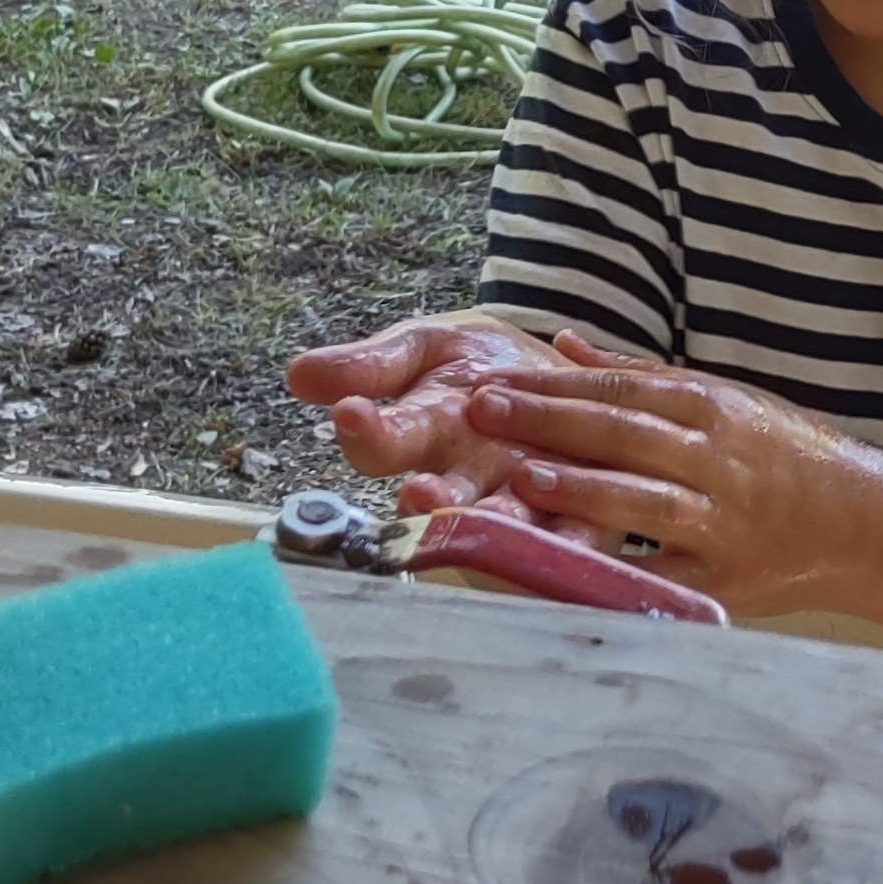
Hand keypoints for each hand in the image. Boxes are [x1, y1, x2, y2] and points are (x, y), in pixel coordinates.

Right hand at [286, 310, 580, 507]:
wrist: (563, 378)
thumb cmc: (484, 366)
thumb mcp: (425, 347)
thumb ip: (372, 364)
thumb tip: (300, 373)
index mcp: (424, 437)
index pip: (382, 445)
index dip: (367, 433)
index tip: (352, 413)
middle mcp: (468, 482)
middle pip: (443, 505)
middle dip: (433, 505)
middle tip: (421, 494)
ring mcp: (524, 500)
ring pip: (506, 527)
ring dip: (500, 524)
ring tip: (497, 513)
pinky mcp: (582, 513)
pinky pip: (574, 537)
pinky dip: (573, 536)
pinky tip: (577, 520)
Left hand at [456, 334, 882, 617]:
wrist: (862, 523)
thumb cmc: (784, 455)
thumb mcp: (721, 399)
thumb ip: (640, 375)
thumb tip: (564, 344)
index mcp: (713, 406)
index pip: (621, 387)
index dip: (554, 383)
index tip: (496, 380)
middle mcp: (718, 457)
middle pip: (623, 433)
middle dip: (548, 420)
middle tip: (484, 410)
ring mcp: (723, 519)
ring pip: (644, 499)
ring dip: (581, 488)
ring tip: (523, 476)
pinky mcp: (724, 577)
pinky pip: (662, 574)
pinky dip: (616, 569)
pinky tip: (568, 564)